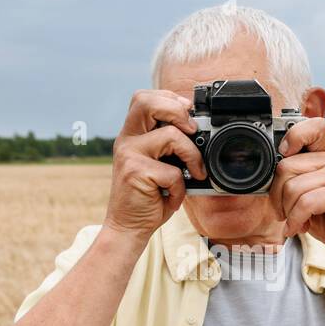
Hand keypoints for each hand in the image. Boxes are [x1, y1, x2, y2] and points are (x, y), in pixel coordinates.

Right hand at [103, 90, 206, 242]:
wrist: (128, 227)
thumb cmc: (148, 197)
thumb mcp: (159, 165)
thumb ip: (170, 146)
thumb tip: (198, 130)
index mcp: (132, 135)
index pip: (144, 98)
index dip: (169, 99)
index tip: (187, 114)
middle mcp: (126, 140)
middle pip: (147, 102)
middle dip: (177, 110)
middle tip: (192, 130)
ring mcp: (129, 155)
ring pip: (170, 135)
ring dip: (192, 155)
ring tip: (195, 173)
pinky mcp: (136, 172)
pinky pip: (174, 171)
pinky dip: (181, 188)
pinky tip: (174, 197)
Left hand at [270, 118, 324, 266]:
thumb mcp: (308, 194)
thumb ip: (294, 177)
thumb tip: (267, 171)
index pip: (314, 126)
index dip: (295, 134)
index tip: (284, 153)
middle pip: (286, 166)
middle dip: (277, 195)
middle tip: (284, 211)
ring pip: (292, 187)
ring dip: (287, 211)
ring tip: (296, 221)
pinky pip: (305, 202)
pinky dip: (296, 220)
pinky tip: (299, 227)